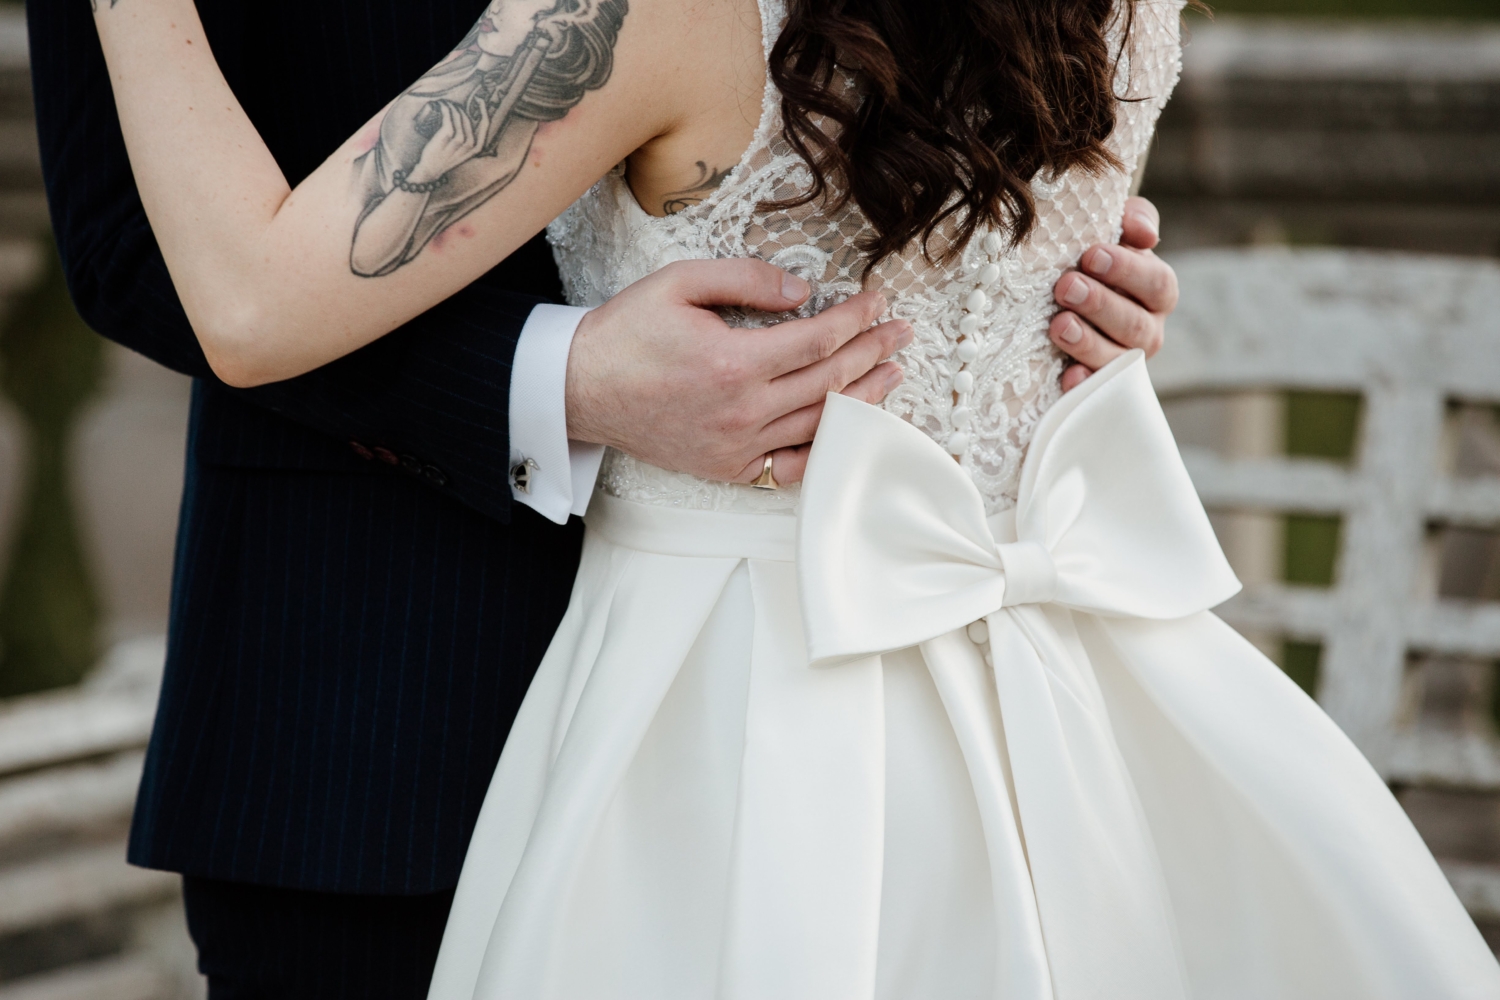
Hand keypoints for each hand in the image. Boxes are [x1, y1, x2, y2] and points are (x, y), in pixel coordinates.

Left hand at [407, 100, 488, 184]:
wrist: (431, 170)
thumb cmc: (445, 158)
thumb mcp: (462, 152)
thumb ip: (468, 140)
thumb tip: (467, 121)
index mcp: (477, 147)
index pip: (485, 125)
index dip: (483, 110)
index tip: (479, 99)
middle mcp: (470, 144)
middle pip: (469, 118)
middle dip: (461, 108)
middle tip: (452, 103)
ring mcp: (459, 140)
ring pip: (458, 116)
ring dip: (452, 106)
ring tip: (446, 103)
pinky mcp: (447, 136)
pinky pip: (448, 117)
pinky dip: (445, 109)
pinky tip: (442, 105)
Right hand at [566, 260, 908, 485]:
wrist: (579, 387)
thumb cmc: (626, 332)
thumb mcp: (679, 282)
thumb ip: (746, 279)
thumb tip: (803, 291)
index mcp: (733, 362)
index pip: (818, 339)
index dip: (856, 318)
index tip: (878, 302)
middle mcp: (742, 410)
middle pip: (829, 381)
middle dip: (872, 351)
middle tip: (901, 332)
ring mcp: (736, 445)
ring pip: (819, 424)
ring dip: (863, 397)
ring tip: (891, 373)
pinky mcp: (726, 467)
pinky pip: (790, 466)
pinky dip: (824, 449)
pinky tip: (847, 427)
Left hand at [1049, 196, 1178, 391]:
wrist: (1063, 292)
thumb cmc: (1093, 256)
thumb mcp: (1115, 230)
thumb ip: (1134, 219)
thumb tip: (1145, 233)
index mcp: (1157, 291)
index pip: (1157, 283)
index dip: (1128, 271)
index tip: (1091, 256)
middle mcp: (1148, 329)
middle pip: (1135, 324)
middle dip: (1100, 305)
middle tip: (1065, 287)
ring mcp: (1123, 360)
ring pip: (1117, 359)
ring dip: (1087, 342)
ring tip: (1058, 324)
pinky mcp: (1097, 383)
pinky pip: (1096, 390)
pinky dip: (1084, 384)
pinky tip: (1067, 375)